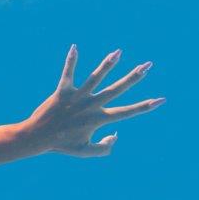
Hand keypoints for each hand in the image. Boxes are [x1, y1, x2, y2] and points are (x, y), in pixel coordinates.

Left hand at [21, 45, 164, 156]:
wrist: (36, 138)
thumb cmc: (61, 145)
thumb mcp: (85, 152)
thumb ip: (104, 148)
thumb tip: (116, 134)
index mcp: (99, 119)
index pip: (128, 112)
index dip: (145, 106)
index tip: (161, 99)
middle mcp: (90, 106)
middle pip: (117, 89)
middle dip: (134, 76)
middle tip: (148, 65)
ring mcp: (77, 97)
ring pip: (96, 77)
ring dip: (108, 64)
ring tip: (118, 52)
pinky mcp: (62, 91)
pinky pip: (68, 73)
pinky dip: (71, 60)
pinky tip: (74, 47)